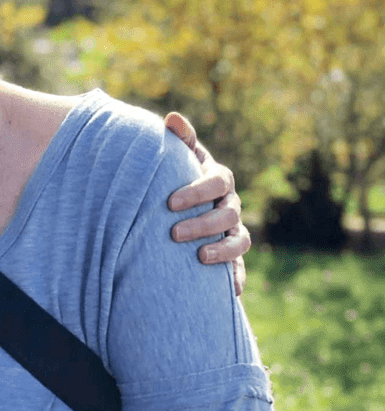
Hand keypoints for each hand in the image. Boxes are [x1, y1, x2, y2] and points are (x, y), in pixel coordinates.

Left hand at [163, 112, 249, 295]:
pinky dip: (237, 278)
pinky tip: (231, 291)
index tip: (169, 202)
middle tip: (173, 233)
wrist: (177, 203)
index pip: (217, 181)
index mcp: (219, 178)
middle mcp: (230, 203)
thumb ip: (179, 139)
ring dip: (222, 249)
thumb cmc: (175, 174)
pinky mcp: (232, 254)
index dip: (197, 191)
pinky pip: (241, 267)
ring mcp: (233, 229)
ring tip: (199, 257)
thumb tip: (171, 118)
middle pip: (227, 213)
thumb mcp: (177, 156)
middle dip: (202, 223)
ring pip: (239, 240)